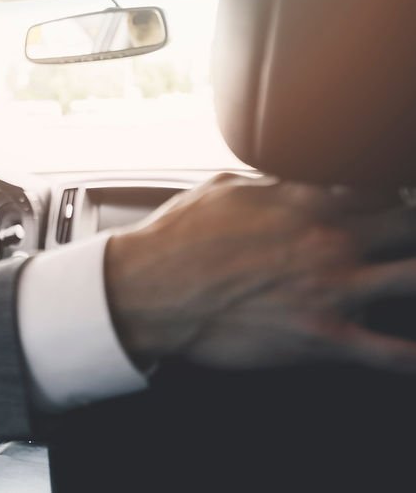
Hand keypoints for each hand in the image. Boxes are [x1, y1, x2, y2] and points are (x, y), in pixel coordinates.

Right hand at [104, 173, 415, 373]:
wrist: (148, 292)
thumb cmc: (177, 239)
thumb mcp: (224, 189)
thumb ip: (273, 184)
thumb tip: (293, 178)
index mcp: (307, 201)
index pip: (383, 185)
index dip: (395, 192)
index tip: (393, 201)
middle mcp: (331, 242)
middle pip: (410, 225)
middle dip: (410, 229)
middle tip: (400, 236)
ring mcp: (333, 293)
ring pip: (415, 280)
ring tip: (409, 283)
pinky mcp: (323, 339)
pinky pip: (389, 355)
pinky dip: (411, 359)